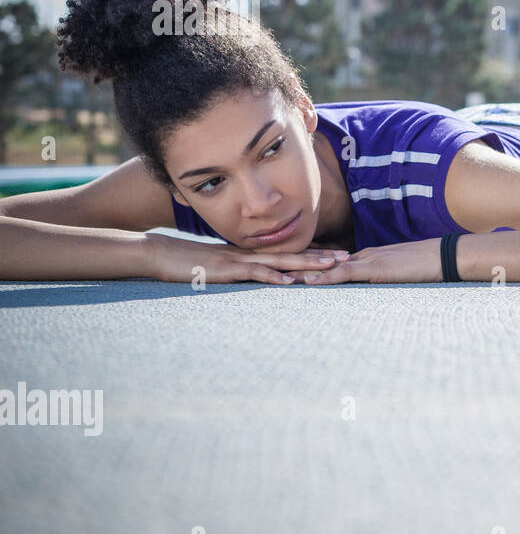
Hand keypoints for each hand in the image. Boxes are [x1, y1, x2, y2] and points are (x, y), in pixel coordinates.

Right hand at [145, 232, 347, 283]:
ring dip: (306, 264)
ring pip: (279, 261)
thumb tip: (255, 277)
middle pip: (291, 253)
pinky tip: (289, 281)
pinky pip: (253, 273)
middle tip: (346, 257)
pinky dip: (272, 277)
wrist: (158, 254)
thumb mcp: (217, 267)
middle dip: (320, 255)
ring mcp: (238, 260)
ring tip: (330, 267)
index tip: (335, 255)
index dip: (311, 252)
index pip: (286, 252)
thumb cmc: (186, 263)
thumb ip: (236, 270)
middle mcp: (248, 254)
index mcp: (248, 254)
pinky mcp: (226, 269)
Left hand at [285, 238, 443, 284]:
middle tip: (267, 270)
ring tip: (276, 278)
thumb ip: (384, 278)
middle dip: (295, 267)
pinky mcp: (375, 269)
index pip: (330, 262)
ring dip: (302, 273)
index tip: (285, 269)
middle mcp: (361, 256)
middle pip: (321, 262)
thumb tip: (373, 288)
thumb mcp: (400, 273)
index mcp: (366, 258)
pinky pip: (345, 274)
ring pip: (327, 267)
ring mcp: (367, 261)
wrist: (444, 256)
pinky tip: (307, 283)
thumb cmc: (428, 266)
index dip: (306, 265)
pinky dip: (325, 279)